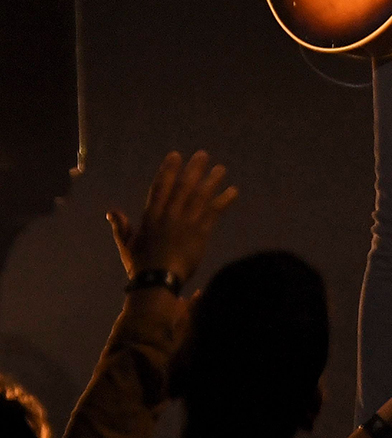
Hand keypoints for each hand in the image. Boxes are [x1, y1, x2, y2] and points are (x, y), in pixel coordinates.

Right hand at [107, 150, 237, 284]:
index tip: (176, 155)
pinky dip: (224, 200)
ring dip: (212, 180)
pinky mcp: (200, 233)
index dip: (168, 170)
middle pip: (184, 186)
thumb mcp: (127, 245)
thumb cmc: (141, 266)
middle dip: (194, 169)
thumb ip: (122, 227)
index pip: (160, 187)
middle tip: (203, 155)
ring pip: (201, 196)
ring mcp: (186, 223)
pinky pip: (214, 212)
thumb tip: (111, 212)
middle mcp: (170, 215)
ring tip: (221, 168)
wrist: (158, 282)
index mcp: (152, 216)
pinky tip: (233, 191)